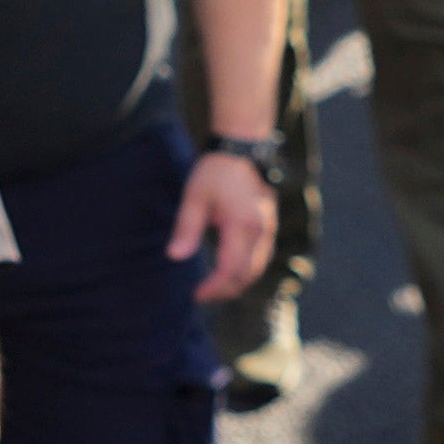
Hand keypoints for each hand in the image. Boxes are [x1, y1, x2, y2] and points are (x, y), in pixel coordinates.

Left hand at [172, 143, 278, 304]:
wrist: (243, 148)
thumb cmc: (216, 171)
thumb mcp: (194, 198)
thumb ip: (186, 229)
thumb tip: (175, 256)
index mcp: (242, 226)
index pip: (231, 270)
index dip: (214, 288)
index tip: (197, 295)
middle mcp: (260, 232)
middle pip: (247, 275)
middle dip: (225, 291)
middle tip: (202, 295)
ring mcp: (268, 229)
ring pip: (256, 269)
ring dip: (236, 283)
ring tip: (213, 288)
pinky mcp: (268, 226)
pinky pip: (260, 258)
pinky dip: (245, 271)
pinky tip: (228, 272)